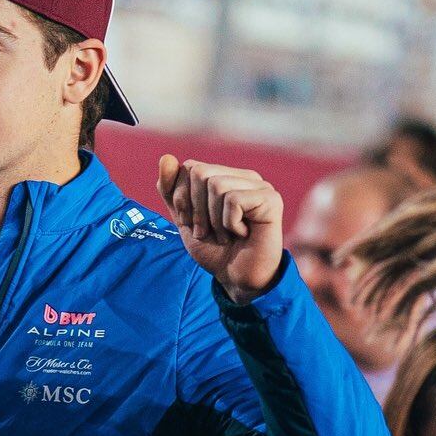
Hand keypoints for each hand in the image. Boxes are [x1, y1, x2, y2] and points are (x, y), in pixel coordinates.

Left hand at [157, 156, 284, 301]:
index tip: (194, 224)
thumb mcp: (185, 220)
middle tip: (209, 232)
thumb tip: (165, 157)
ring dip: (213, 221)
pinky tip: (242, 234)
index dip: (183, 200)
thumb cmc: (215, 250)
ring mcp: (259, 186)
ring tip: (226, 235)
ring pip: (216, 186)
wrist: (237, 278)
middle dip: (196, 210)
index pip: (189, 168)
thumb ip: (172, 191)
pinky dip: (229, 224)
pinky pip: (233, 200)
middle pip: (200, 173)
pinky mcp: (270, 199)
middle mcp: (243, 176)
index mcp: (225, 176)